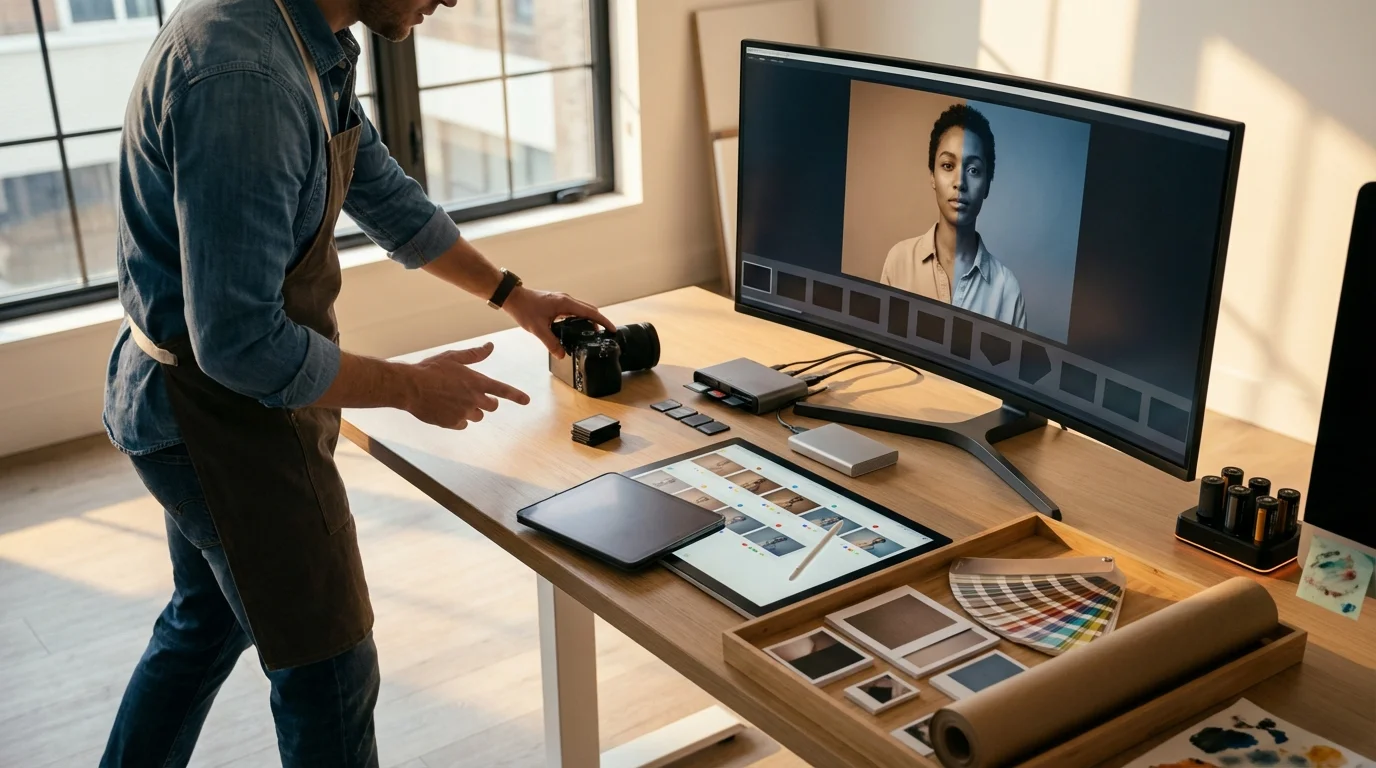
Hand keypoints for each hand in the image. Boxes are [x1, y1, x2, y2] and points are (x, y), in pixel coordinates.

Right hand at [405, 342, 529, 428]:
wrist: (409, 387)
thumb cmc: (430, 369)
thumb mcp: (453, 357)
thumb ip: (474, 354)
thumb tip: (490, 346)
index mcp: (476, 382)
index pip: (503, 390)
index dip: (516, 396)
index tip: (526, 400)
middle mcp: (473, 399)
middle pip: (491, 406)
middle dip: (486, 402)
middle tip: (470, 395)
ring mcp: (463, 413)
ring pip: (477, 416)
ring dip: (470, 410)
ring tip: (452, 400)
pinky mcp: (452, 423)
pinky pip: (462, 424)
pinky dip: (457, 418)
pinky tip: (445, 409)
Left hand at [503, 285, 614, 357]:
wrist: (513, 298)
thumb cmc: (524, 309)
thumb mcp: (538, 329)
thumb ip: (551, 343)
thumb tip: (561, 354)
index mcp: (565, 304)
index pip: (591, 312)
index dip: (603, 321)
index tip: (613, 330)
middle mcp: (566, 299)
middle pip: (589, 310)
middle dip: (599, 321)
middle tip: (605, 335)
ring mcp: (562, 300)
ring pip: (582, 309)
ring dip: (590, 320)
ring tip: (592, 334)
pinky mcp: (557, 302)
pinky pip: (574, 309)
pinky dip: (580, 318)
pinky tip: (576, 328)